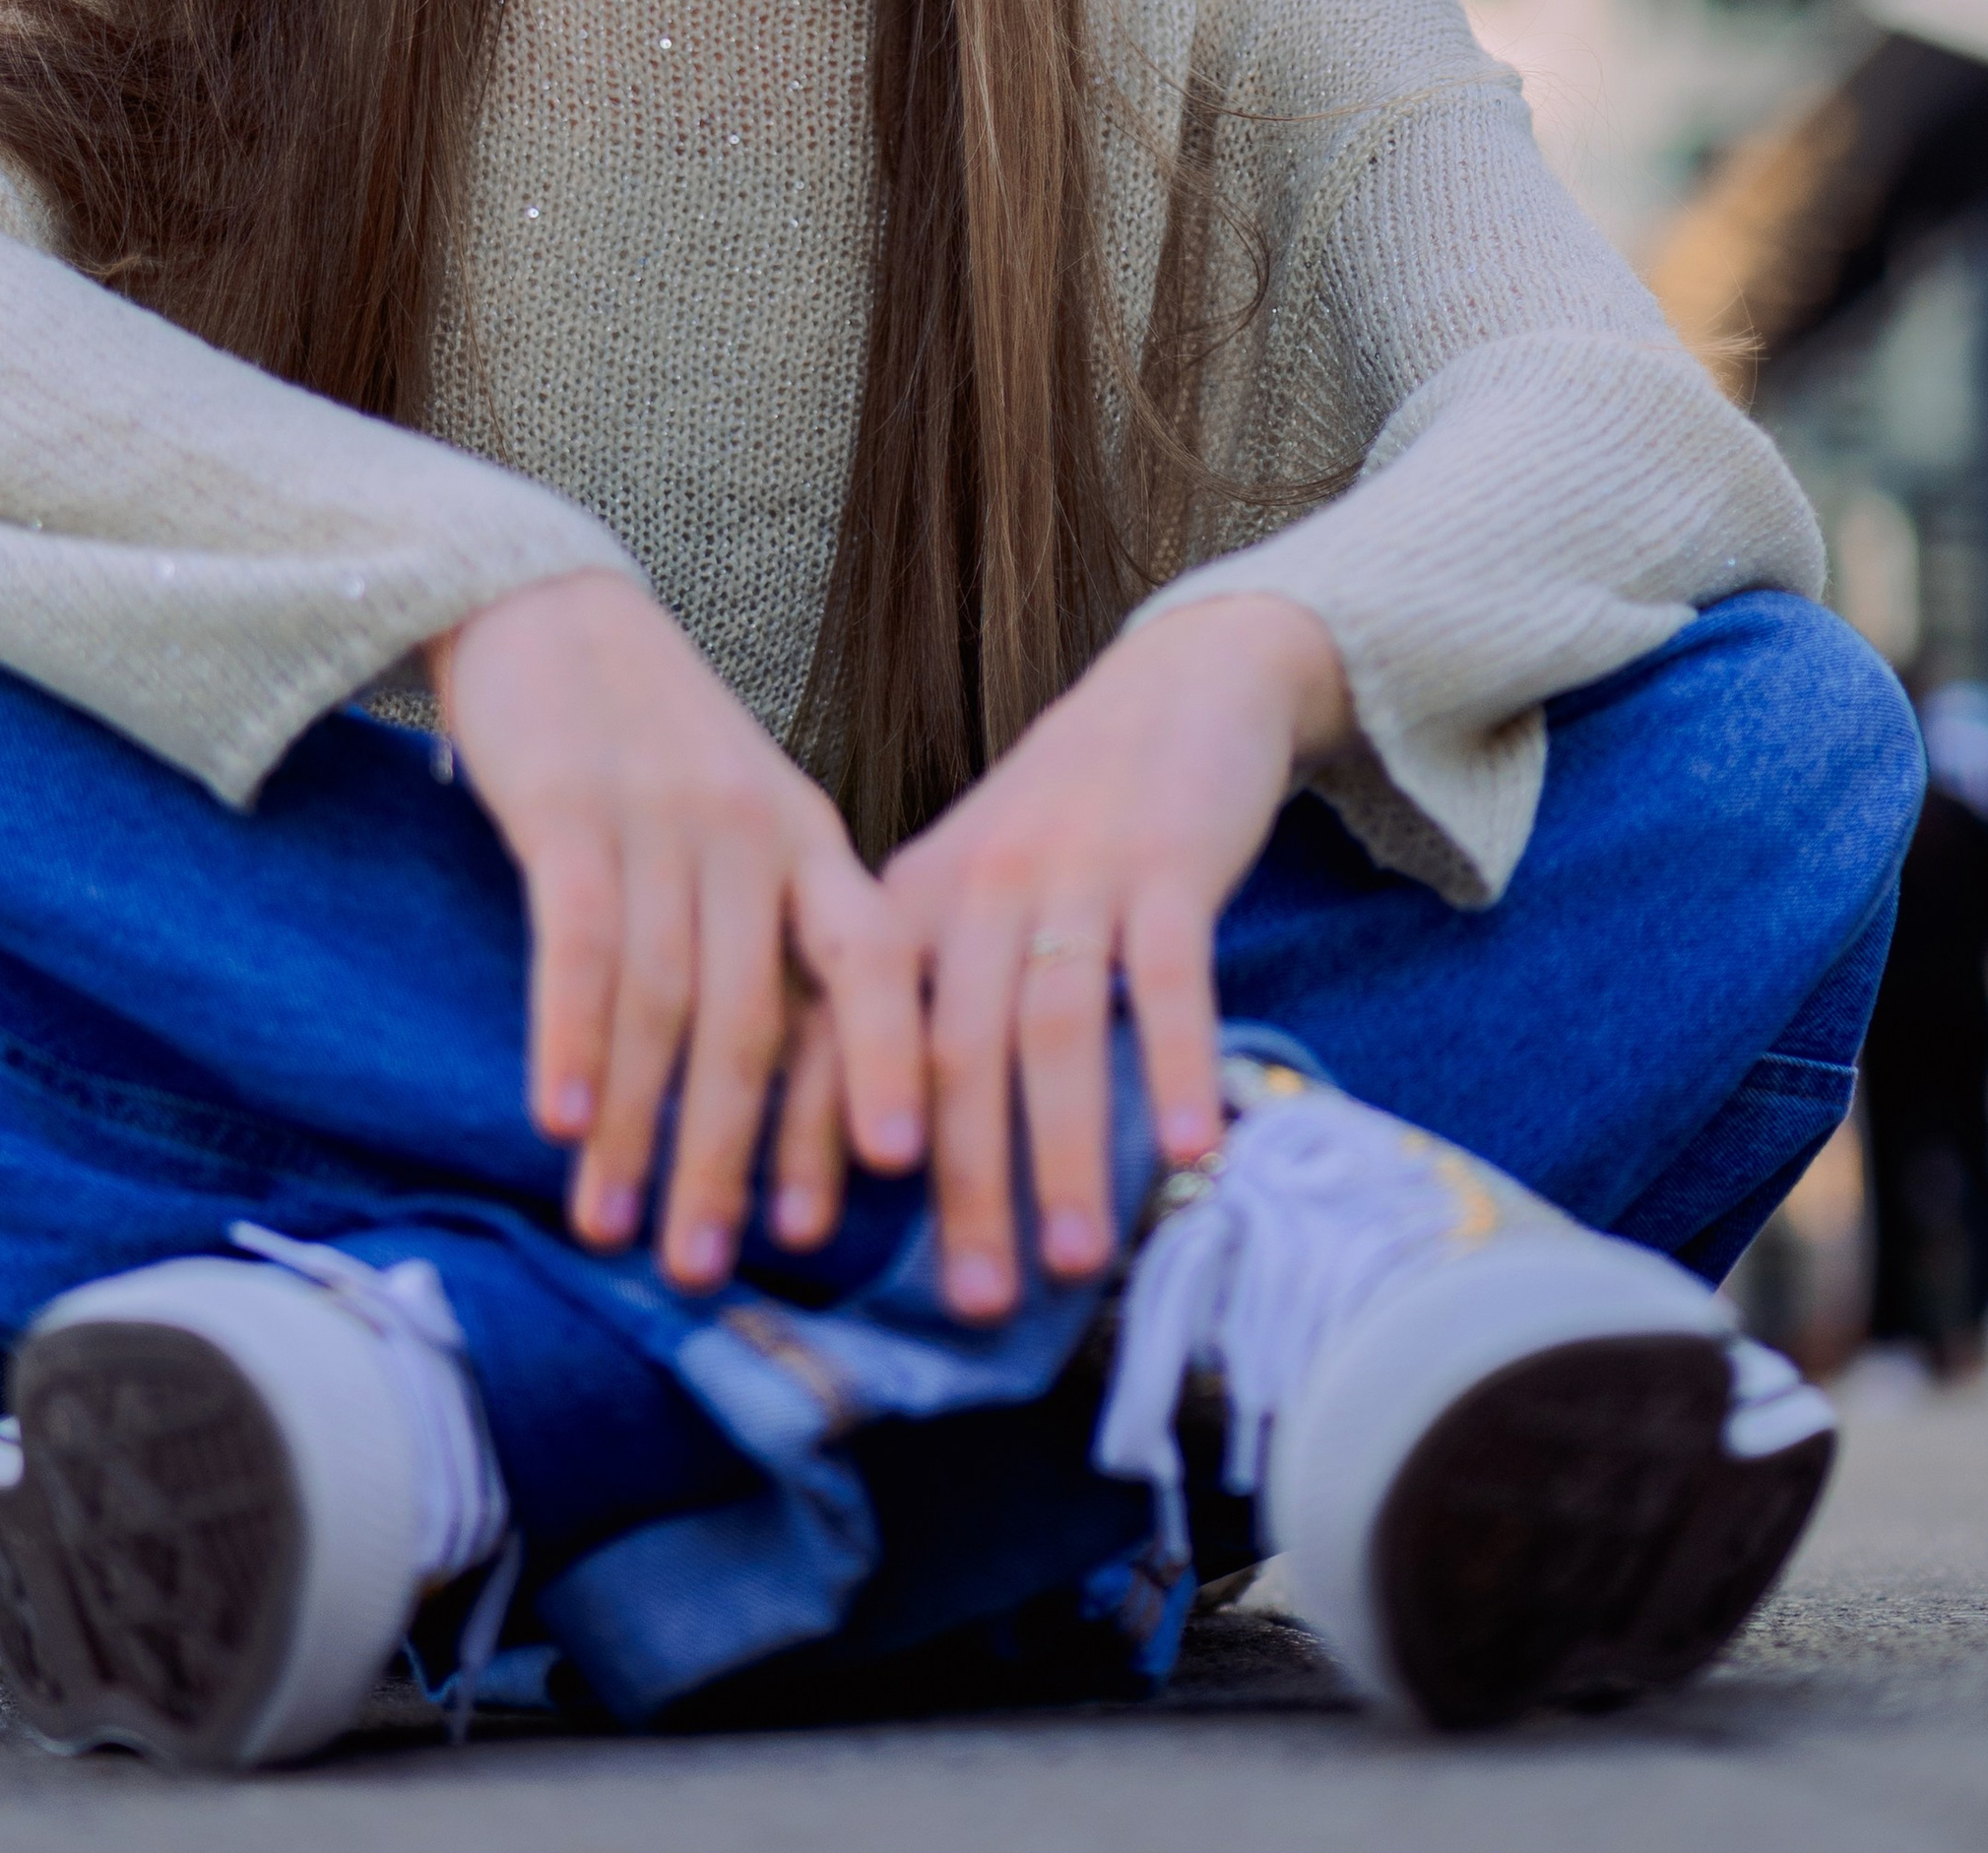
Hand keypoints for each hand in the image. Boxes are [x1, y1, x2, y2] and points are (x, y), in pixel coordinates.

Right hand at [428, 571, 924, 1289]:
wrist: (545, 603)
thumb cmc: (649, 735)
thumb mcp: (744, 814)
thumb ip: (771, 925)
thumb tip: (790, 1090)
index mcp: (812, 838)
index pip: (874, 962)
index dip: (884, 1065)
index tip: (896, 1178)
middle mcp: (752, 832)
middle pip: (757, 1017)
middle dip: (732, 1153)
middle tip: (707, 1268)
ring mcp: (662, 819)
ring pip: (664, 1002)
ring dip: (638, 1129)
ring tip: (613, 1229)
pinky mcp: (568, 809)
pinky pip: (578, 945)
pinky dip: (571, 1041)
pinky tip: (559, 1122)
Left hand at [881, 593, 1349, 1319]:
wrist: (1177, 685)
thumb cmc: (1065, 817)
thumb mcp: (968, 887)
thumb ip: (931, 995)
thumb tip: (893, 1158)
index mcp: (908, 902)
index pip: (841, 1029)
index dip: (814, 1135)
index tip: (794, 1242)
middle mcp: (974, 885)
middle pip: (950, 1050)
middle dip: (959, 1184)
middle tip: (969, 1303)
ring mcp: (1071, 872)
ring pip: (1052, 1027)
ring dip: (1065, 1149)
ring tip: (1077, 1259)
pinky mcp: (1167, 862)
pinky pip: (1167, 975)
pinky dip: (1177, 1061)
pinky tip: (1193, 1145)